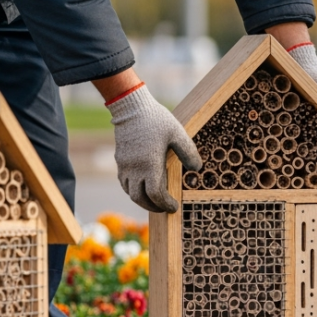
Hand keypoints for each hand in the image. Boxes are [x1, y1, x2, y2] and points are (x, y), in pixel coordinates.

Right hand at [106, 85, 200, 212]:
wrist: (131, 107)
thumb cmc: (156, 120)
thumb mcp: (178, 133)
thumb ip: (188, 152)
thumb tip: (197, 169)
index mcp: (150, 164)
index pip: (155, 195)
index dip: (165, 204)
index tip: (174, 206)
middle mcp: (134, 168)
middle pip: (140, 199)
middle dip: (154, 207)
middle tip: (165, 208)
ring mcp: (125, 165)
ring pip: (130, 193)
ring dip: (142, 200)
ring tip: (155, 201)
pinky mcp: (119, 160)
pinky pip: (124, 183)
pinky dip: (134, 190)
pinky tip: (143, 187)